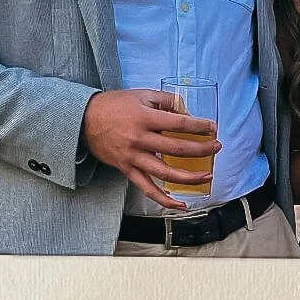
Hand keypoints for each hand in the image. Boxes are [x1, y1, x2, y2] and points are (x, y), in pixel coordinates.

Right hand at [82, 90, 220, 211]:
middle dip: (202, 149)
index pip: (179, 123)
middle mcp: (140, 139)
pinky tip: (180, 204)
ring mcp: (133, 157)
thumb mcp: (141, 95)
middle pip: (177, 148)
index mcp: (144, 118)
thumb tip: (187, 110)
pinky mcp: (127, 169)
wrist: (83, 120)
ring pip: (166, 173)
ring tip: (207, 176)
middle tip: (216, 148)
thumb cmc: (113, 105)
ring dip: (190, 176)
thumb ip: (165, 101)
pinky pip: (148, 189)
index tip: (211, 128)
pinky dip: (164, 199)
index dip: (199, 126)